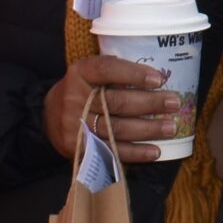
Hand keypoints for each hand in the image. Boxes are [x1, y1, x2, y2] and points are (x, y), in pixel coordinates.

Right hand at [42, 54, 182, 163]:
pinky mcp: (81, 148)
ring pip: (116, 128)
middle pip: (116, 102)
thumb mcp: (90, 73)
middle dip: (149, 103)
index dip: (133, 74)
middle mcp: (75, 98)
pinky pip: (111, 150)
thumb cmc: (82, 90)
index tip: (158, 79)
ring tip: (171, 127)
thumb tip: (157, 78)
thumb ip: (114, 72)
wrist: (49, 117)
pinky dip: (136, 152)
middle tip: (174, 103)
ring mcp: (76, 125)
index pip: (106, 69)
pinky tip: (155, 151)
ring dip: (148, 129)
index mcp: (80, 73)